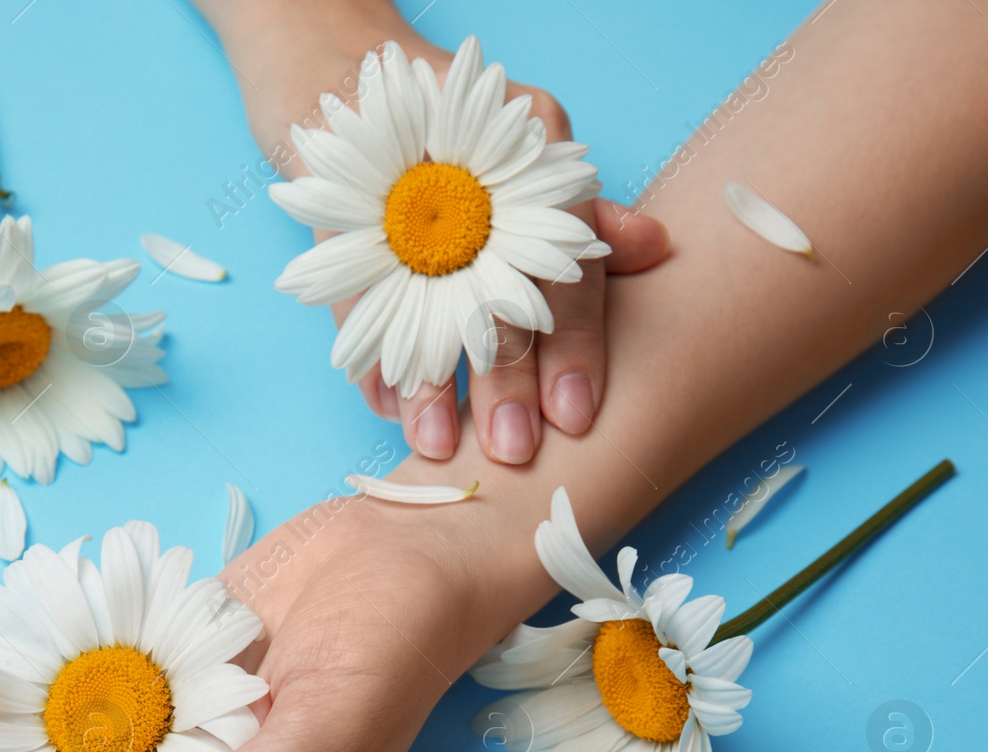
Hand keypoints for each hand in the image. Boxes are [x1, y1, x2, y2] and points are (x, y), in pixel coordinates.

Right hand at [211, 0, 669, 462]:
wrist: (331, 63)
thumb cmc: (443, 125)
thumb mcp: (521, 159)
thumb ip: (583, 213)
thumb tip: (655, 248)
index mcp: (533, 144)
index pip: (569, 256)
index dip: (576, 341)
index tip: (576, 416)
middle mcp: (472, 153)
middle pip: (498, 282)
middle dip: (506, 376)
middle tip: (510, 451)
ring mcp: (397, 172)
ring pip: (423, 294)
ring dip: (430, 379)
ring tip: (434, 444)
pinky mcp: (331, 195)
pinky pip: (354, 288)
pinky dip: (368, 351)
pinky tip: (384, 402)